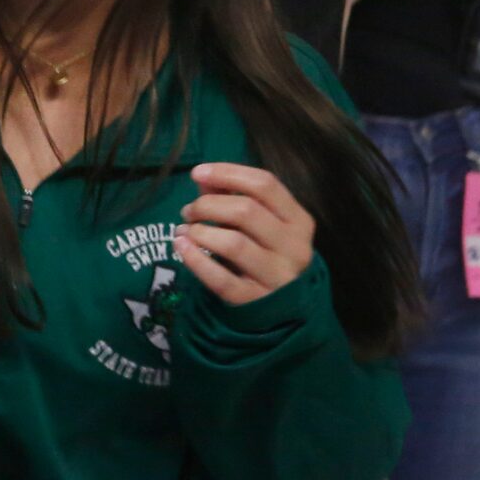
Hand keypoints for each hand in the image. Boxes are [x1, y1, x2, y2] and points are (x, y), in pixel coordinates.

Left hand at [177, 163, 315, 304]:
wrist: (283, 307)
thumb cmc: (265, 251)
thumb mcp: (259, 222)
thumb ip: (232, 196)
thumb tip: (203, 177)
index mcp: (299, 221)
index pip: (265, 185)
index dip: (228, 173)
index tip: (197, 173)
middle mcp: (295, 248)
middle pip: (246, 211)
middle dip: (208, 205)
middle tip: (188, 211)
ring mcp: (278, 277)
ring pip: (234, 243)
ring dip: (200, 231)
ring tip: (184, 230)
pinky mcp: (257, 301)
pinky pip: (221, 279)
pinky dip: (195, 260)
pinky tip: (181, 246)